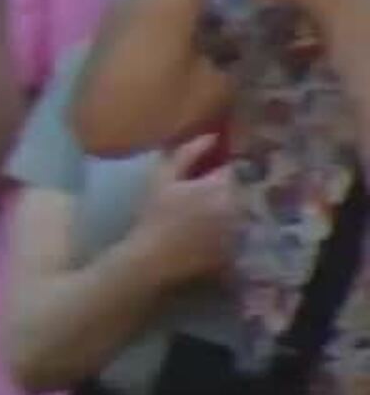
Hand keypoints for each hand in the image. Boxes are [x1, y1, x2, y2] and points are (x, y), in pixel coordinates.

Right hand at [129, 134, 237, 284]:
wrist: (155, 258)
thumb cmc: (155, 214)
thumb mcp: (163, 177)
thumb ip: (189, 153)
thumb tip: (212, 136)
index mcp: (222, 187)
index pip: (228, 169)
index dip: (211, 171)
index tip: (195, 177)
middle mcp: (238, 208)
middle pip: (233, 191)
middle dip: (218, 190)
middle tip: (193, 197)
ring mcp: (239, 231)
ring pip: (235, 211)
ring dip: (222, 210)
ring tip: (197, 216)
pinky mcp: (236, 250)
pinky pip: (233, 232)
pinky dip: (222, 230)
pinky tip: (201, 235)